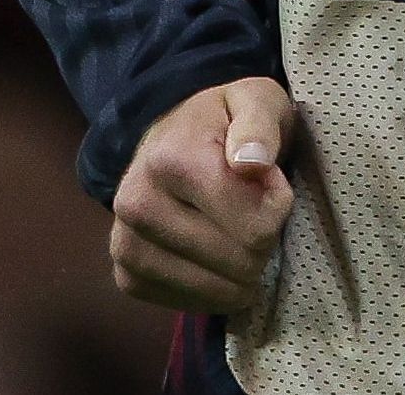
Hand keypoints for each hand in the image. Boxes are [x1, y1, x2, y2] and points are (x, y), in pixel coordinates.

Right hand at [109, 76, 295, 313]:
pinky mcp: (125, 274)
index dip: (278, 209)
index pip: (254, 226)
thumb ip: (260, 124)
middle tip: (256, 212)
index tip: (271, 184)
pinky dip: (214, 291)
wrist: (171, 136)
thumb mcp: (255, 100)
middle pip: (238, 262)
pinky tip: (218, 262)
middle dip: (262, 242)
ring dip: (241, 272)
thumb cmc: (224, 121)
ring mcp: (125, 244)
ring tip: (237, 233)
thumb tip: (251, 163)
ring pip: (214, 290)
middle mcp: (137, 205)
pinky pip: (186, 305)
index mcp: (171, 160)